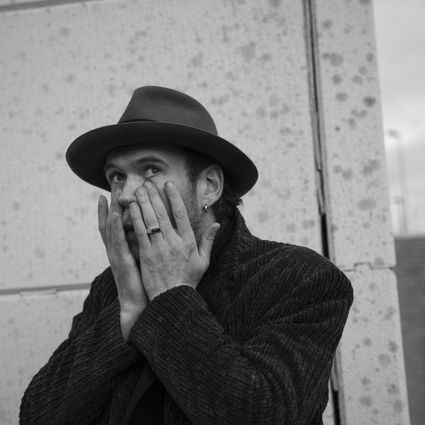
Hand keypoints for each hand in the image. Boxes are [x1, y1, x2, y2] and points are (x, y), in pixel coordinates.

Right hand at [98, 189, 147, 339]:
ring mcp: (116, 255)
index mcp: (122, 250)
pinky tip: (116, 214)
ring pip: (111, 229)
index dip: (112, 210)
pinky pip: (117, 241)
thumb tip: (153, 231)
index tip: (113, 194)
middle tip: (114, 187)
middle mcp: (116, 250)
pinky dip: (114, 227)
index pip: (115, 226)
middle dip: (111, 205)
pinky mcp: (121, 261)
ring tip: (112, 194)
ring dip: (112, 210)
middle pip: (110, 223)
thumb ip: (147, 245)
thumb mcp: (146, 261)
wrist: (140, 304)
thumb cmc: (146, 282)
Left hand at [129, 180, 219, 299]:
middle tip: (148, 183)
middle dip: (154, 196)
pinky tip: (132, 208)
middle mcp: (173, 242)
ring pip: (150, 220)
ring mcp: (159, 248)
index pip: (181, 214)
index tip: (168, 185)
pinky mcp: (146, 255)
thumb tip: (217, 223)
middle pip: (162, 213)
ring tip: (138, 190)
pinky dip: (136, 218)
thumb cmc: (189, 280)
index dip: (174, 197)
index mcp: (188, 242)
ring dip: (143, 203)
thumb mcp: (204, 261)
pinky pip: (140, 233)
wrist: (173, 298)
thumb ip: (209, 240)